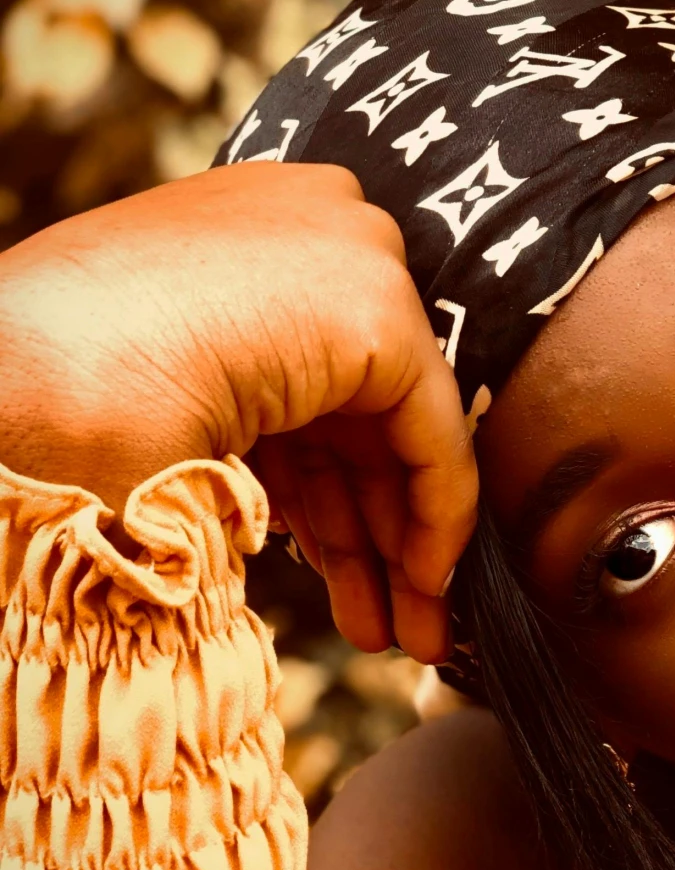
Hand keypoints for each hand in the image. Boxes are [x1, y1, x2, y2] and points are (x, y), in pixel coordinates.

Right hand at [0, 162, 474, 661]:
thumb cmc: (45, 409)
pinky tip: (425, 590)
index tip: (327, 575)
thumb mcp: (158, 401)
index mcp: (234, 242)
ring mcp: (343, 257)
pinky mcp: (378, 311)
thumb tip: (285, 502)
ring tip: (407, 637)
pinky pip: (433, 431)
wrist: (15, 389)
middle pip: (352, 410)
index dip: (321, 491)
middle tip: (385, 623)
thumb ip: (235, 418)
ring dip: (400, 544)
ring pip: (396, 428)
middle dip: (369, 530)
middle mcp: (299, 231)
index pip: (304, 380)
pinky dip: (436, 516)